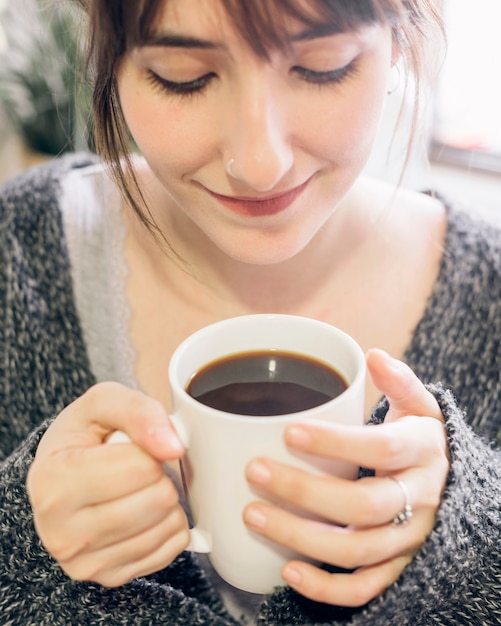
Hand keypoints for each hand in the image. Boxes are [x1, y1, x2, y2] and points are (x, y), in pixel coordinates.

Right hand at [27, 382, 188, 586]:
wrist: (63, 476)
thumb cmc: (85, 436)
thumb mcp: (103, 402)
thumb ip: (138, 411)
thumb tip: (174, 447)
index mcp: (54, 480)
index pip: (141, 466)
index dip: (150, 448)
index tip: (132, 446)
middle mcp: (61, 530)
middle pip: (158, 499)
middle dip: (160, 475)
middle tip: (139, 468)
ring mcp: (84, 561)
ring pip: (167, 525)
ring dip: (168, 499)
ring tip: (140, 488)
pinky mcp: (109, 577)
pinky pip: (171, 548)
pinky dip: (171, 525)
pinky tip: (146, 510)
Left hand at [243, 349, 448, 606]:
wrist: (450, 485)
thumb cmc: (419, 439)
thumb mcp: (419, 405)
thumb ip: (399, 381)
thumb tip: (373, 355)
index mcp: (421, 451)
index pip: (381, 448)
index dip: (336, 442)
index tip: (288, 432)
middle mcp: (419, 498)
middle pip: (364, 504)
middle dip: (304, 491)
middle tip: (255, 471)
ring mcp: (409, 538)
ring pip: (357, 548)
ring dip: (301, 535)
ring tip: (252, 514)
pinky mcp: (397, 566)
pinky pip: (366, 586)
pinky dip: (327, 587)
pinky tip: (287, 570)